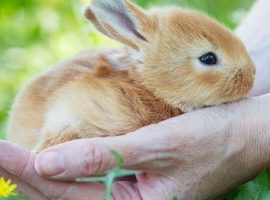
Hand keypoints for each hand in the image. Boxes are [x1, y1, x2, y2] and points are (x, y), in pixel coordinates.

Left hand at [25, 94, 269, 199]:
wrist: (242, 133)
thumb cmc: (211, 139)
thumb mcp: (158, 147)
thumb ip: (102, 157)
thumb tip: (47, 163)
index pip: (66, 194)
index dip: (27, 171)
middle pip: (64, 194)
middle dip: (25, 172)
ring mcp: (133, 193)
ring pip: (75, 187)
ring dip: (42, 170)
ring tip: (10, 156)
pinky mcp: (136, 177)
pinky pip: (94, 177)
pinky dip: (68, 166)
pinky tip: (50, 158)